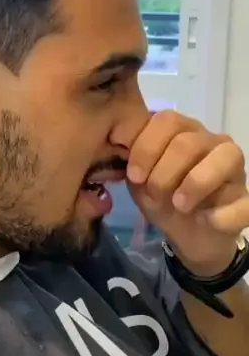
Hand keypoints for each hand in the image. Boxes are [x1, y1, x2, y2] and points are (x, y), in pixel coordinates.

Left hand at [126, 111, 248, 275]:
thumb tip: (119, 142)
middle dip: (165, 171)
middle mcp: (212, 142)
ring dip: (196, 182)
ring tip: (179, 205)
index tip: (134, 176)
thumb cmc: (161, 197)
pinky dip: (221, 213)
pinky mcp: (247, 200)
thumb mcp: (140, 180)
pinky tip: (205, 220)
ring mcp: (235, 170)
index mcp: (183, 131)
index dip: (147, 147)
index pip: (166, 120)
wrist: (187, 235)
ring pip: (226, 158)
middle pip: (189, 141)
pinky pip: (244, 201)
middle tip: (155, 193)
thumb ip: (131, 160)